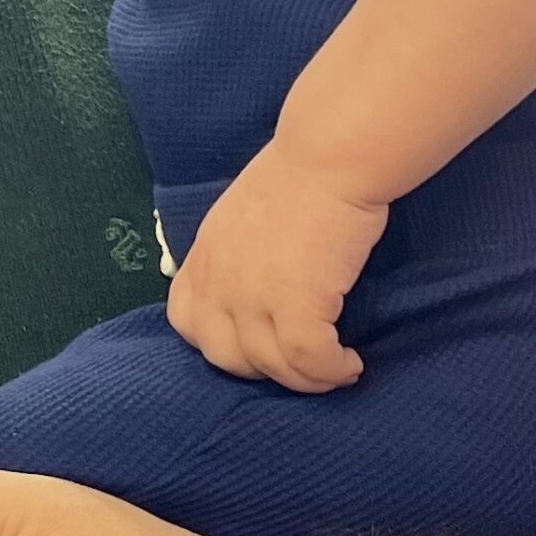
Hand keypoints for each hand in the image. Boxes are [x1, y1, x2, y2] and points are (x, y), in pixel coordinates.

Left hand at [168, 140, 387, 391]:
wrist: (328, 157)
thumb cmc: (299, 175)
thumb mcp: (241, 216)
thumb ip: (236, 255)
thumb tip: (255, 285)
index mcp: (205, 257)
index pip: (185, 321)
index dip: (218, 342)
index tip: (255, 343)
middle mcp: (219, 282)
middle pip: (226, 357)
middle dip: (264, 368)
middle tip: (300, 360)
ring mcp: (253, 296)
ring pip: (273, 367)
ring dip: (308, 379)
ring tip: (336, 369)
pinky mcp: (296, 304)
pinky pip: (309, 360)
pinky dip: (331, 371)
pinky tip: (350, 363)